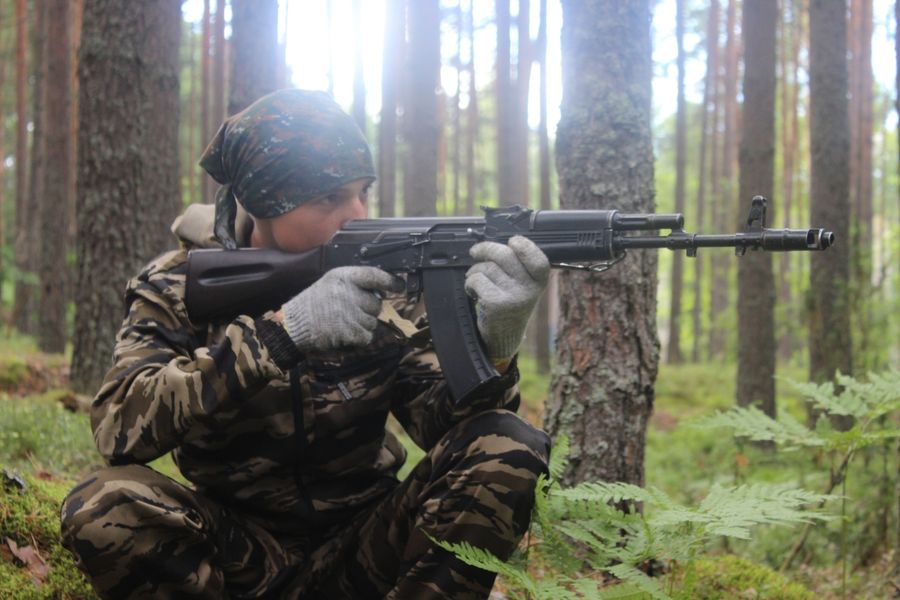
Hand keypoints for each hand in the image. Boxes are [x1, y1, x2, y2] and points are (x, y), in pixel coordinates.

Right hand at [280, 266, 402, 352]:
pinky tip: (345, 334)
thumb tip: (381, 290)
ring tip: (343, 323)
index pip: (374, 275)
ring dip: (362, 325)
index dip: (390, 281)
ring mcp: (348, 311)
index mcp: (343, 277)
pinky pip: (366, 336)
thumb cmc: (312, 305)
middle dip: (368, 310)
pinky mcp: (347, 330)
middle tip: (351, 313)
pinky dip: (359, 338)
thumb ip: (354, 284)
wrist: (293, 326)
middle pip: (376, 303)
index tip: (399, 287)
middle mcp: (347, 292)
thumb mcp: (330, 284)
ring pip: (372, 322)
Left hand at [465, 236, 549, 360]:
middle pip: (505, 255)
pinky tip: (474, 292)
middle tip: (475, 252)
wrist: (504, 337)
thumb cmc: (510, 304)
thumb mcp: (523, 286)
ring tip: (476, 281)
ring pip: (486, 267)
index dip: (524, 245)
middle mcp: (529, 289)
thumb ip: (517, 266)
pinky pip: (476, 279)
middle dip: (486, 249)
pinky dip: (469, 283)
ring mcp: (513, 296)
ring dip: (475, 271)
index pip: (537, 257)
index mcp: (539, 282)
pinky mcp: (495, 303)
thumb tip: (493, 244)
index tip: (512, 241)